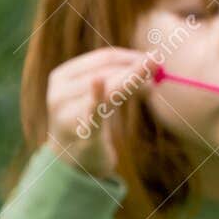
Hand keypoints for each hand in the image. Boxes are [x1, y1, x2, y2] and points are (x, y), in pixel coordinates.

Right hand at [44, 48, 154, 179]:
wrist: (74, 161)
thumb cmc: (90, 119)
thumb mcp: (102, 94)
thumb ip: (122, 77)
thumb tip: (154, 62)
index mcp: (62, 76)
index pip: (103, 57)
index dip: (132, 57)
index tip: (154, 59)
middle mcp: (60, 93)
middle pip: (107, 72)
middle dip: (135, 71)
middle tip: (158, 68)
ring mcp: (67, 114)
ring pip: (108, 91)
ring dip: (133, 85)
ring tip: (151, 87)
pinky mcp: (81, 133)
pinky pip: (93, 114)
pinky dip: (98, 98)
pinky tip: (98, 83)